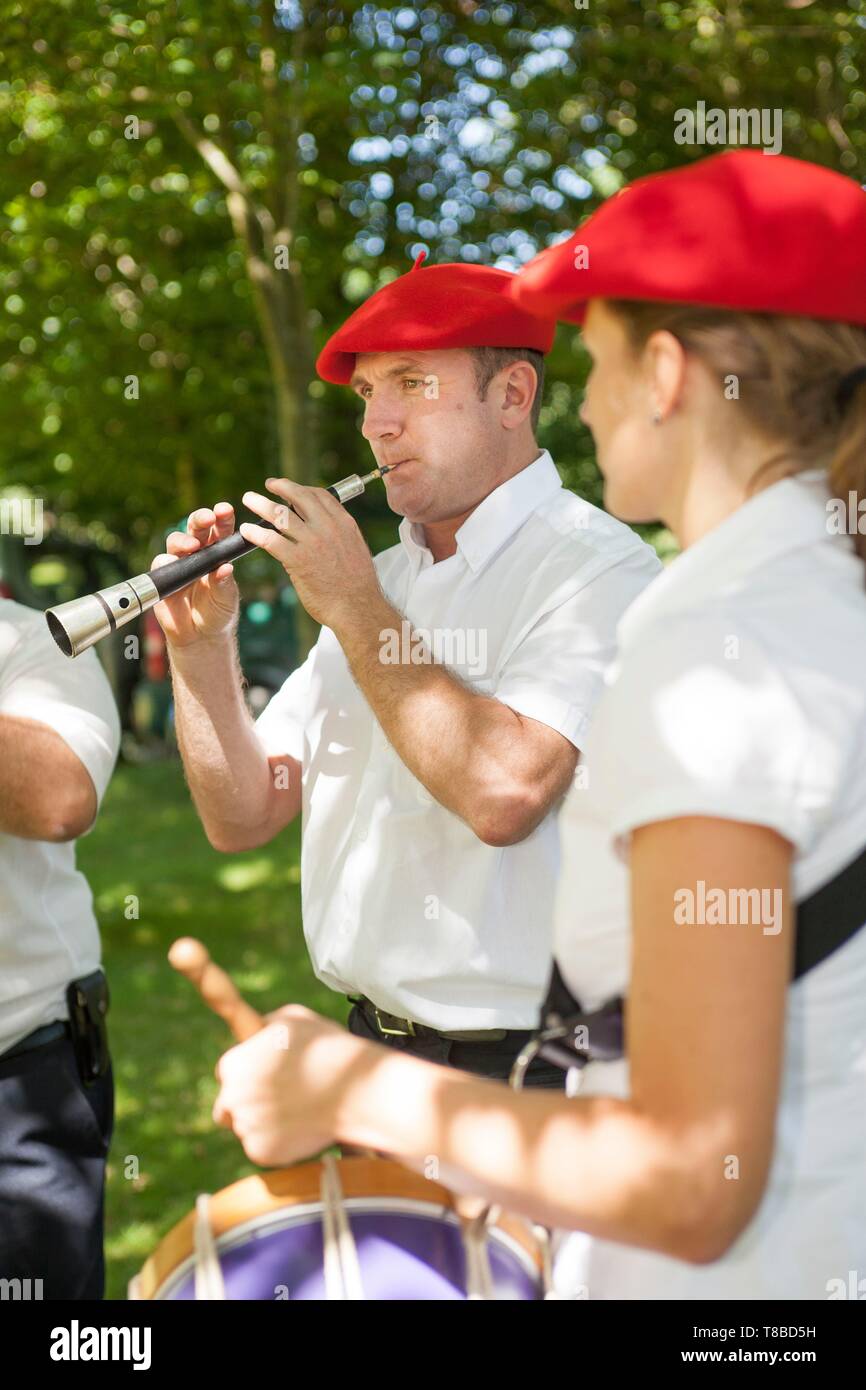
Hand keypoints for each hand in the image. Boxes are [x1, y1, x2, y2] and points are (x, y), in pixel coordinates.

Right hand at [150, 503, 239, 649]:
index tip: (226, 510)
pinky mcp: (163, 576)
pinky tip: (173, 565)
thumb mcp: (226, 599)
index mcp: (218, 553)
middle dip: (201, 519)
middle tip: (208, 517)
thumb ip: (224, 584)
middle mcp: (197, 553)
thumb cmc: (218, 613)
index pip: (220, 530)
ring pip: (176, 541)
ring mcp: (179, 563)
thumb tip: (225, 568)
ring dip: (183, 540)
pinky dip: (167, 563)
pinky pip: (161, 563)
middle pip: (196, 528)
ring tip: (193, 546)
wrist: (200, 637)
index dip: (223, 518)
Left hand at [212, 1005, 368, 1166]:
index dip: (246, 1075)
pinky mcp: (262, 1152)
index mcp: (234, 1064)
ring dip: (264, 1124)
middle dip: (247, 1105)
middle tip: (279, 1101)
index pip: (226, 1073)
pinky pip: (263, 1149)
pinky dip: (278, 1143)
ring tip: (299, 1112)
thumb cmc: (328, 1049)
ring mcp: (246, 1127)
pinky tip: (302, 1127)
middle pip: (228, 1106)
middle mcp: (232, 1097)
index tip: (265, 1079)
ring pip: (247, 1129)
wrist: (355, 1090)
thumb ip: (266, 1024)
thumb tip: (258, 1028)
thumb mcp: (294, 1018)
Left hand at [239, 479, 379, 629]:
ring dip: (261, 503)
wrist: (358, 608)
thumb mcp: (355, 550)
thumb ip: (339, 536)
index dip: (302, 488)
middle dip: (280, 486)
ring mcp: (312, 543)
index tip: (291, 490)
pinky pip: (271, 540)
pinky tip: (246, 531)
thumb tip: (326, 531)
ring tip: (249, 499)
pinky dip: (255, 533)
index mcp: (344, 523)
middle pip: (299, 496)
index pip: (320, 495)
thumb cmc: (358, 586)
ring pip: (280, 514)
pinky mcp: (298, 560)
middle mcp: (328, 528)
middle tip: (269, 484)